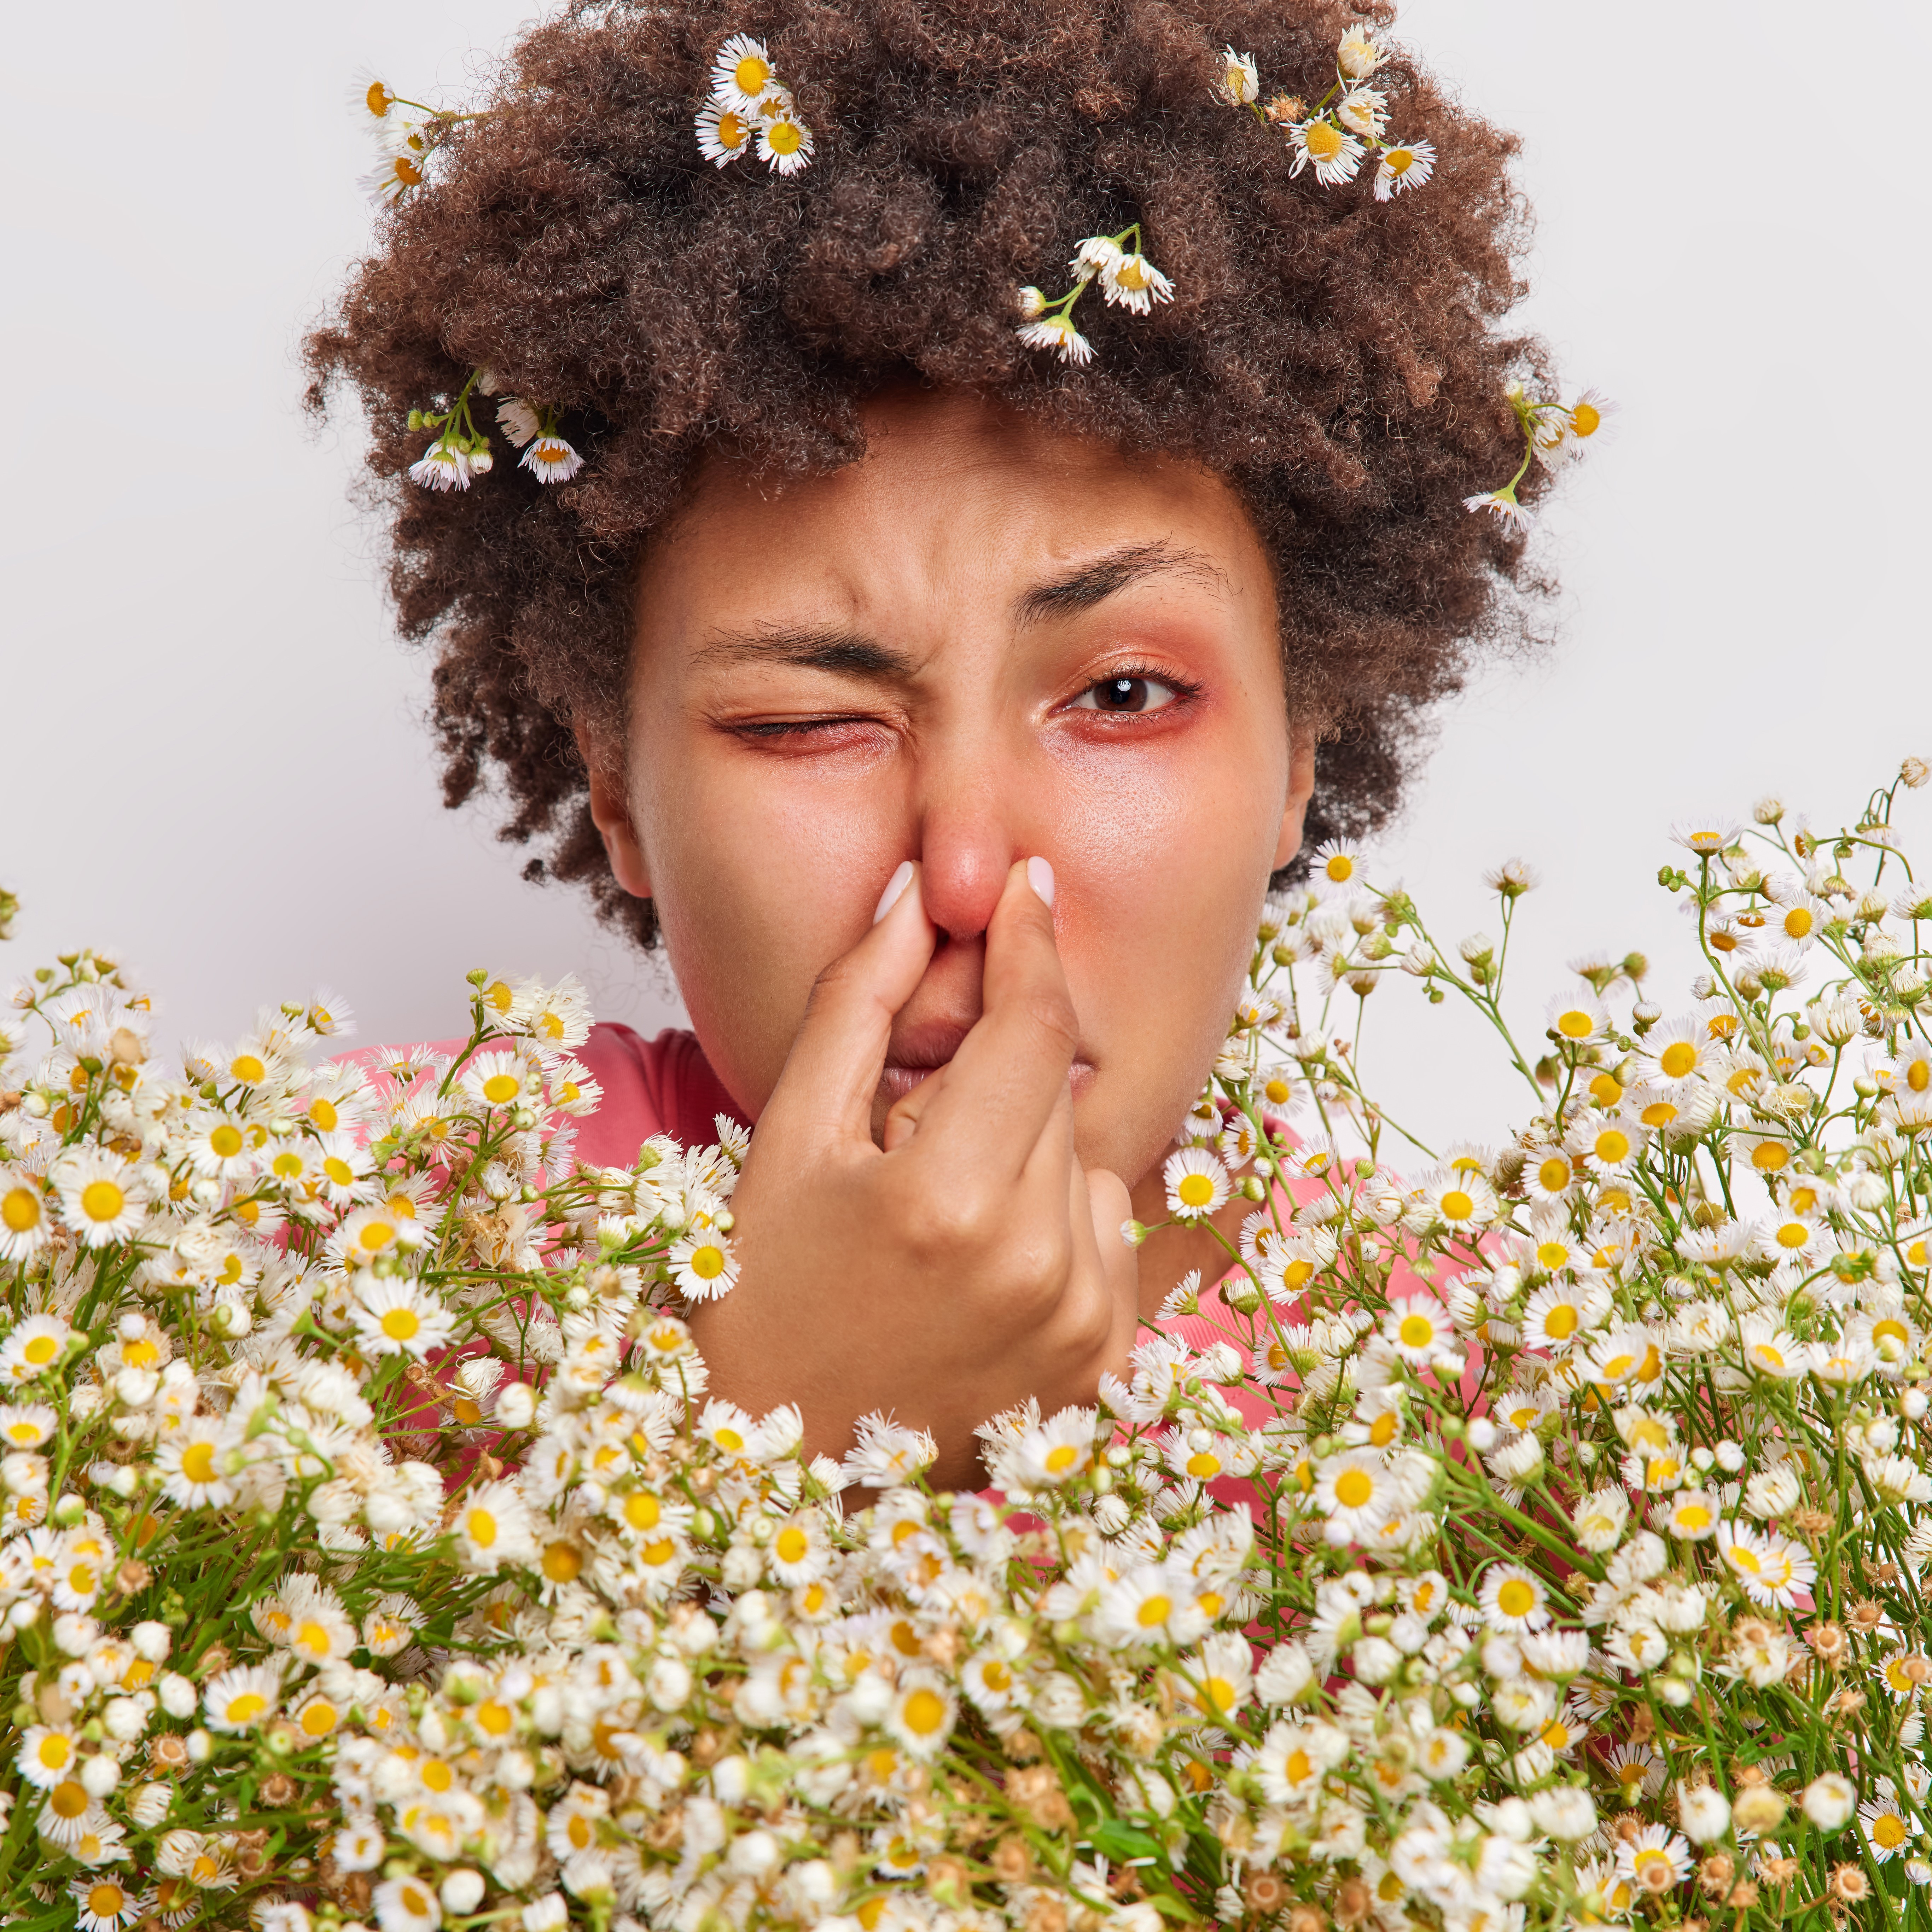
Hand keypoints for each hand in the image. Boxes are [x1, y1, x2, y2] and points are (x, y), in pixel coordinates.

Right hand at [686, 859, 1138, 1488]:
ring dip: (1021, 1155)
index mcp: (948, 1202)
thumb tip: (919, 892)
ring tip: (933, 1218)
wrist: (768, 1465)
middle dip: (988, 1081)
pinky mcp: (1100, 1370)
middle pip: (1053, 1091)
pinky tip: (976, 1263)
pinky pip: (1107, 1234)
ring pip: (1085, 1159)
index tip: (1026, 882)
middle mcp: (1035, 1268)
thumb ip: (856, 1001)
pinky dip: (1054, 1222)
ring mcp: (1078, 1329)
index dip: (1028, 941)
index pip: (1032, 1027)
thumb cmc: (756, 1290)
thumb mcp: (787, 1137)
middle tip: (903, 1140)